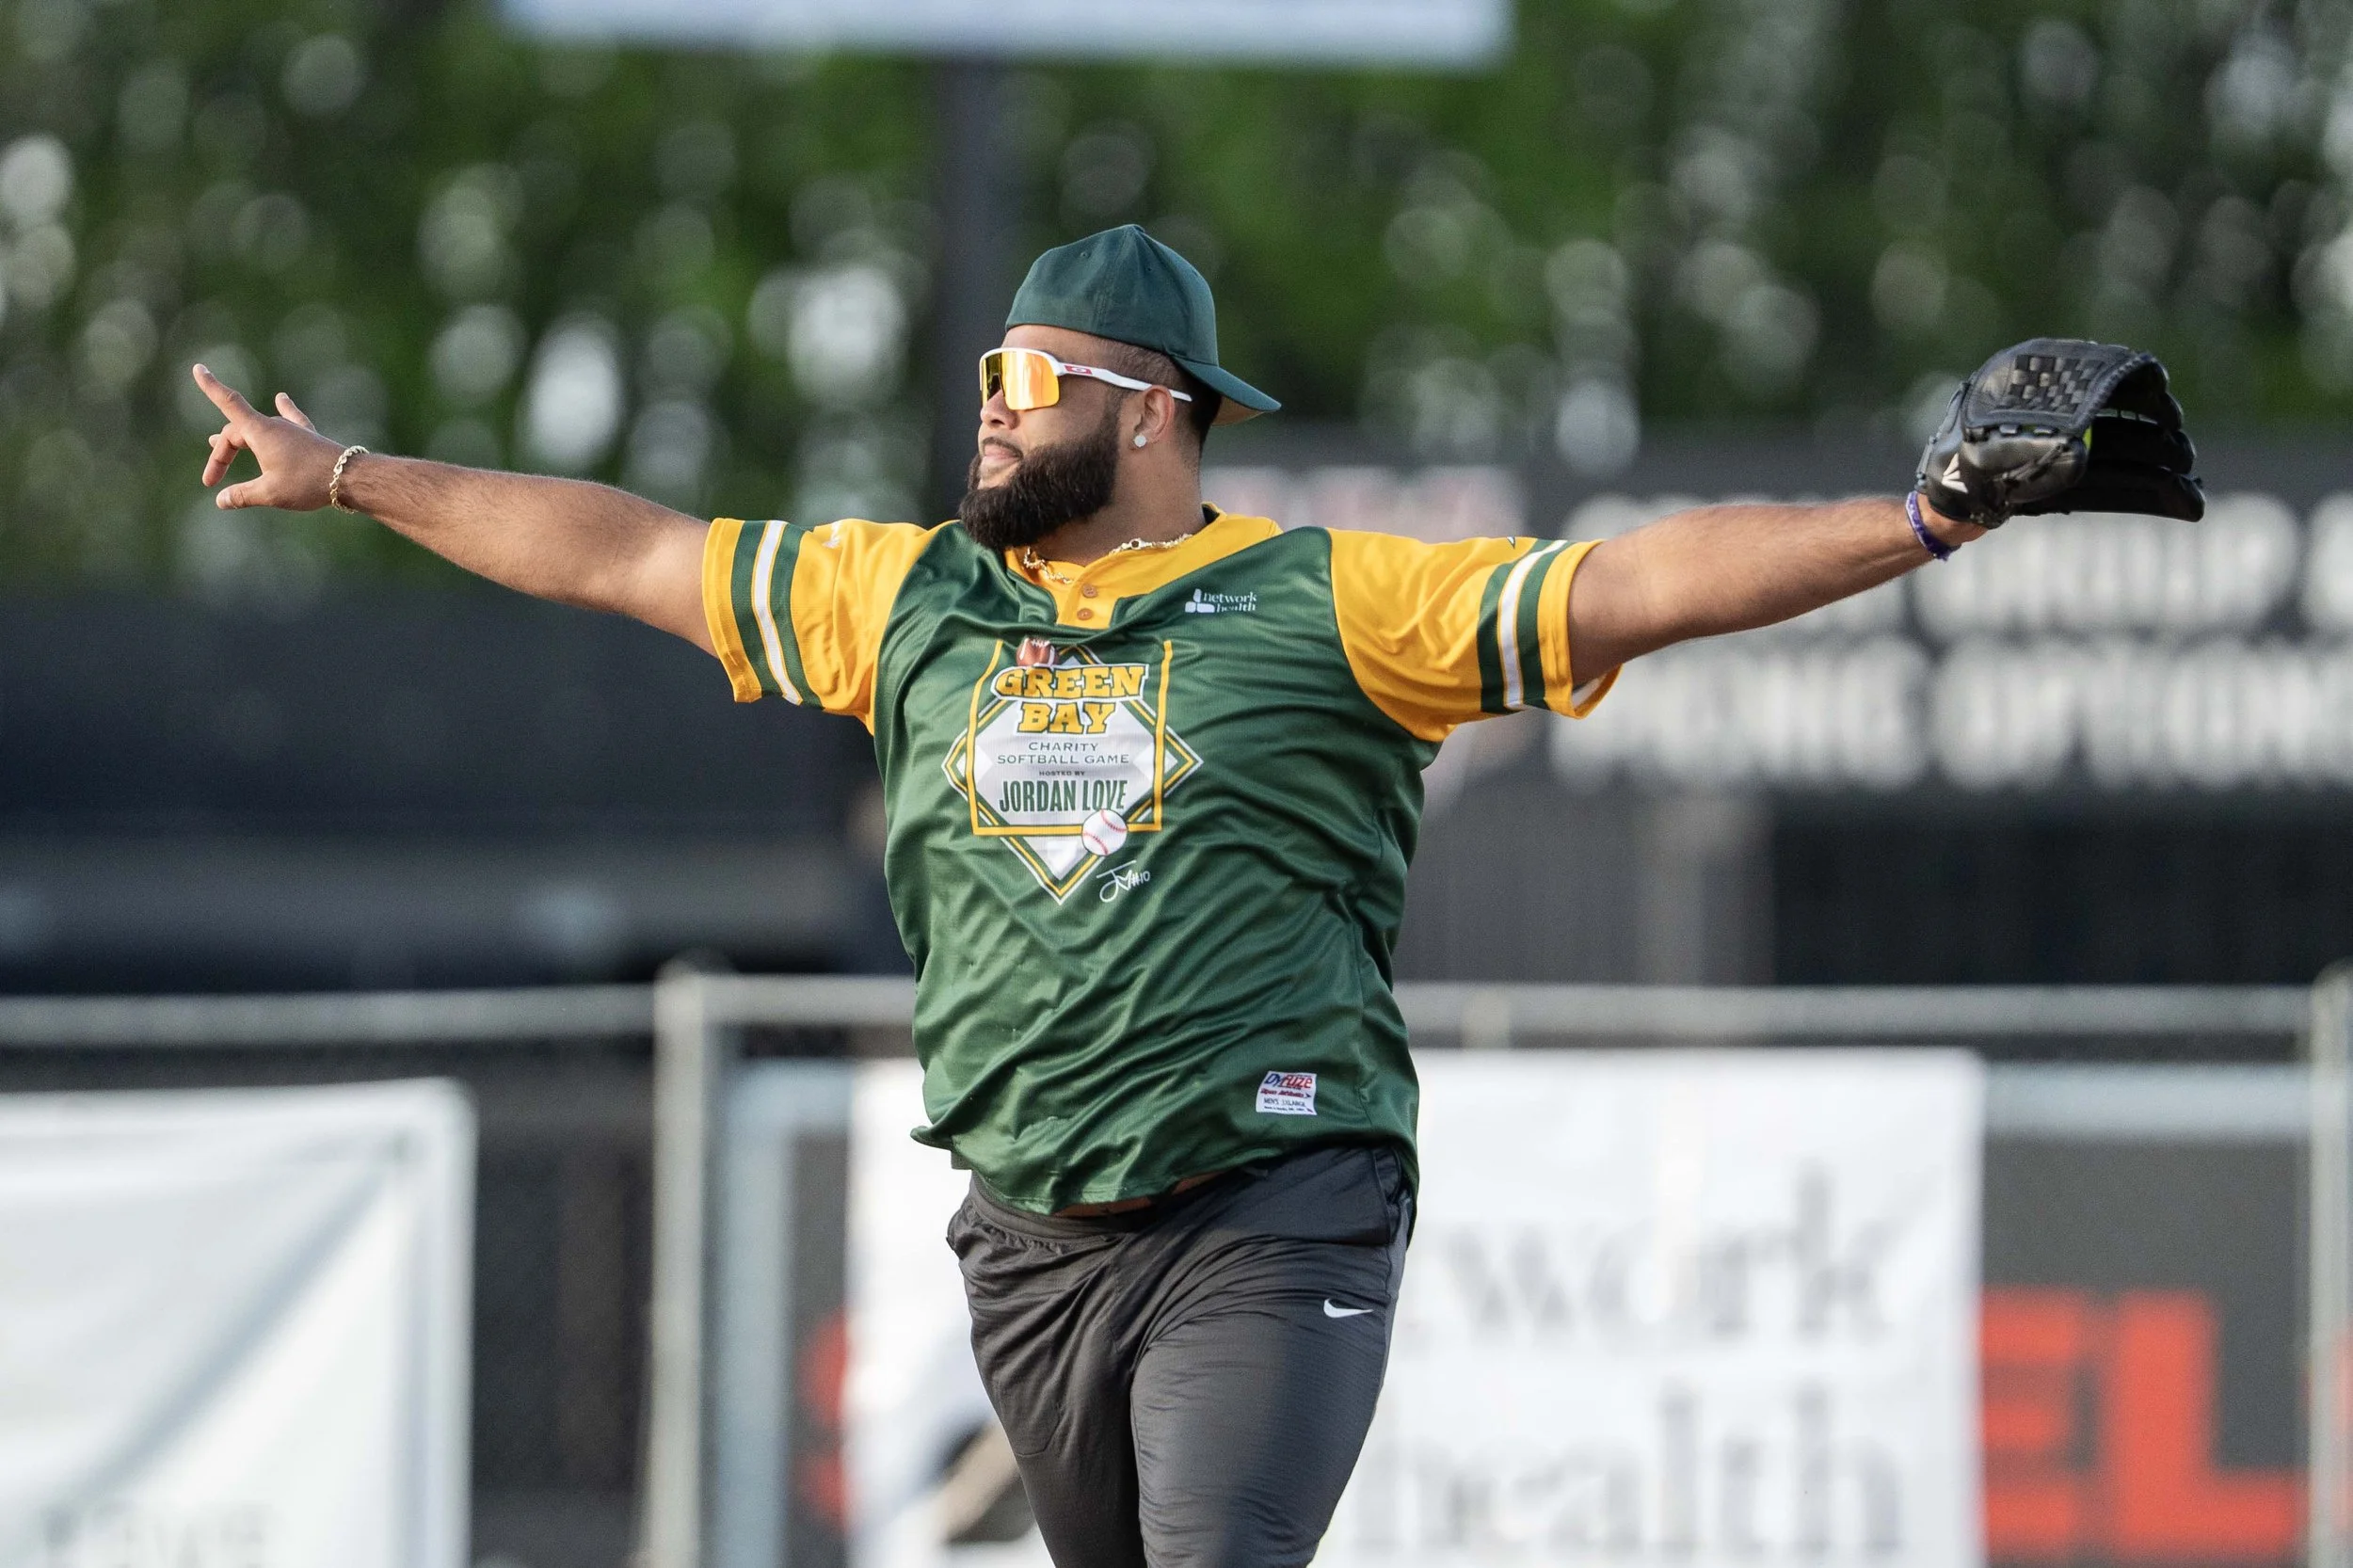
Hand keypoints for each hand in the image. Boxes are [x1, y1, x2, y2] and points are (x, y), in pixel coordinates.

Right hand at [192, 363, 345, 510]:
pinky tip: (282, 398)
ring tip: (216, 440)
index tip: (197, 368)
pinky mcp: (307, 437)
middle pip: (236, 433)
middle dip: (220, 455)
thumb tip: (222, 501)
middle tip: (212, 480)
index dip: (211, 387)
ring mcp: (292, 429)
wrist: (350, 478)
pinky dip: (283, 409)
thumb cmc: (308, 483)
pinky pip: (291, 419)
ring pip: (257, 429)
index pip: (229, 403)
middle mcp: (274, 425)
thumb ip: (242, 495)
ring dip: (237, 437)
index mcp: (259, 432)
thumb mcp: (269, 493)